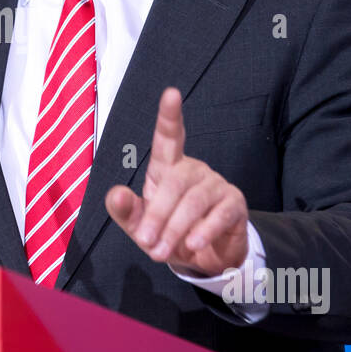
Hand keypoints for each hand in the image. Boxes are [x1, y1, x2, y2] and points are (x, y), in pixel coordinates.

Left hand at [105, 87, 248, 275]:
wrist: (206, 258)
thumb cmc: (169, 233)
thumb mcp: (140, 226)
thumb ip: (125, 211)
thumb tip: (116, 192)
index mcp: (168, 168)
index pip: (168, 137)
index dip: (169, 116)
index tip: (171, 93)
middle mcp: (194, 170)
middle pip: (175, 182)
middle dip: (158, 215)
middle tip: (146, 244)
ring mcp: (216, 185)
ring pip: (194, 200)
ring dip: (176, 228)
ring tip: (161, 252)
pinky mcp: (234, 204)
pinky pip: (220, 214)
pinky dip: (204, 230)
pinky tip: (193, 244)